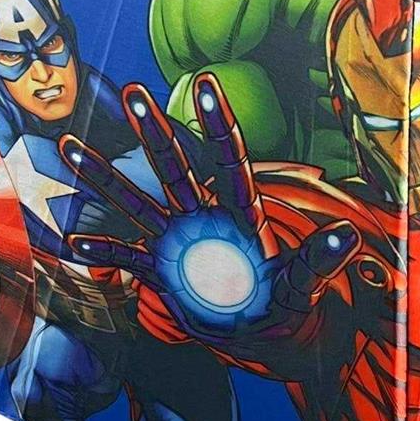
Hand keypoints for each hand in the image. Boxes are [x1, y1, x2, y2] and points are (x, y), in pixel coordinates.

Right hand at [60, 73, 358, 333]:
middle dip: (152, 129)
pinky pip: (126, 254)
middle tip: (131, 90)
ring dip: (104, 176)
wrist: (266, 336)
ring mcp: (179, 239)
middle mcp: (205, 216)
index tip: (205, 84)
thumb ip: (319, 261)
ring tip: (70, 145)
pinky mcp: (163, 269)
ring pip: (136, 200)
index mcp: (242, 213)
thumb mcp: (304, 284)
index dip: (217, 123)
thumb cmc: (291, 304)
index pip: (228, 159)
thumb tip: (349, 238)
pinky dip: (102, 249)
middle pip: (174, 165)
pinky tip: (70, 241)